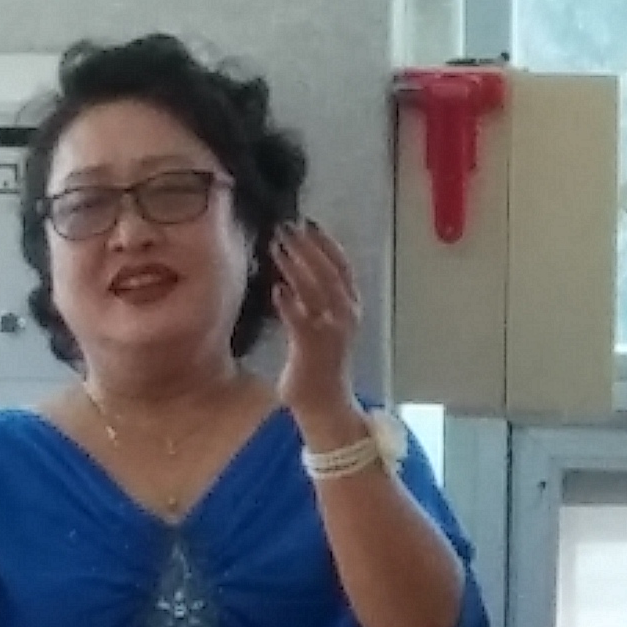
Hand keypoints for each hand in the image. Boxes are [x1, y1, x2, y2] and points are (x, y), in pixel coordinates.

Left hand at [270, 222, 363, 429]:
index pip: (342, 267)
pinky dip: (287, 301)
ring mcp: (330, 330)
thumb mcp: (322, 327)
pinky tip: (275, 288)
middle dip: (307, 246)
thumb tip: (289, 277)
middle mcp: (346, 315)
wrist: (325, 403)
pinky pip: (299, 317)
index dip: (326, 243)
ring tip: (276, 246)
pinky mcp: (312, 345)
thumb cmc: (320, 364)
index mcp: (351, 308)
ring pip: (314, 289)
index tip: (309, 223)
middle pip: (328, 271)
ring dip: (294, 265)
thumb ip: (312, 303)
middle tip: (287, 226)